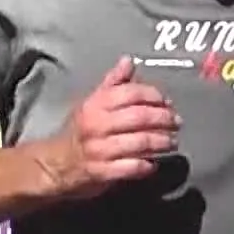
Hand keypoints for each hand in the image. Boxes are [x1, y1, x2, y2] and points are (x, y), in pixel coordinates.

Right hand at [45, 57, 177, 200]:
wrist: (57, 163)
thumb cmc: (81, 131)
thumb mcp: (92, 102)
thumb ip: (114, 83)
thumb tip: (128, 61)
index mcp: (96, 104)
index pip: (131, 93)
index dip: (154, 95)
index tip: (167, 102)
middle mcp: (97, 125)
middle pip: (139, 117)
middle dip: (163, 119)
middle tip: (177, 122)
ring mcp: (100, 149)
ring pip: (139, 142)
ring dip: (161, 142)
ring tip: (171, 142)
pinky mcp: (102, 172)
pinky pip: (131, 167)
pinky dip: (146, 165)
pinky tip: (153, 163)